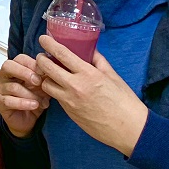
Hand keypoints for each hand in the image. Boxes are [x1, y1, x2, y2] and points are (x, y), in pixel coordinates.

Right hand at [0, 54, 49, 137]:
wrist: (27, 120)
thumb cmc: (33, 99)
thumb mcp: (41, 87)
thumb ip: (44, 79)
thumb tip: (51, 71)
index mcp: (15, 68)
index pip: (20, 59)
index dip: (32, 63)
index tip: (44, 71)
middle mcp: (4, 75)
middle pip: (8, 66)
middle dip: (25, 73)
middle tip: (38, 82)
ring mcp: (0, 88)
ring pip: (13, 87)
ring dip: (30, 94)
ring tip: (40, 101)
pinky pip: (9, 101)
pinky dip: (24, 103)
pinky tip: (34, 105)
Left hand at [36, 34, 148, 156]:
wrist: (128, 129)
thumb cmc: (124, 101)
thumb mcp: (113, 76)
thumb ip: (98, 61)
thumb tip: (89, 49)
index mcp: (88, 74)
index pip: (62, 54)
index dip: (49, 44)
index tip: (43, 38)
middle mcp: (75, 86)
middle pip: (47, 68)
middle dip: (41, 59)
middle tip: (43, 56)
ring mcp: (70, 101)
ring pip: (46, 84)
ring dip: (45, 77)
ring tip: (51, 73)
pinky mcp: (69, 112)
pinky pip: (55, 97)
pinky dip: (54, 90)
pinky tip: (61, 87)